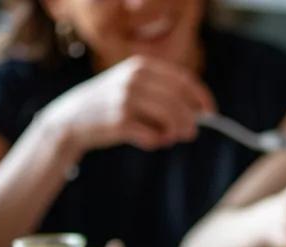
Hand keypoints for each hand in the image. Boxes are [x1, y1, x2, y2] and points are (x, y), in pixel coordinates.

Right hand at [40, 56, 214, 156]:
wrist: (73, 119)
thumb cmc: (112, 105)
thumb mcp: (134, 87)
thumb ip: (163, 93)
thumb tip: (199, 113)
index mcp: (141, 65)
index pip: (183, 79)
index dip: (201, 97)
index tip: (211, 112)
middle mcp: (134, 77)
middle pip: (180, 102)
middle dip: (190, 121)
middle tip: (190, 134)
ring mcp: (126, 98)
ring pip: (170, 119)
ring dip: (175, 133)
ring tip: (168, 138)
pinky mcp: (120, 120)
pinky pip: (153, 137)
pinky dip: (156, 142)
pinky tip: (150, 141)